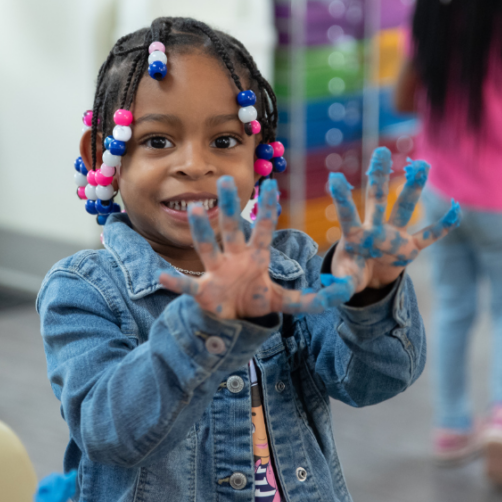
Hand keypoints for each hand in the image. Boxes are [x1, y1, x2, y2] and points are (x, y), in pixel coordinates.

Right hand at [158, 177, 354, 318]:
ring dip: (202, 230)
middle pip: (232, 228)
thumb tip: (337, 298)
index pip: (262, 228)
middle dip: (230, 206)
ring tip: (195, 209)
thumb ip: (309, 300)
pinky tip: (164, 278)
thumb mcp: (284, 301)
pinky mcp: (204, 292)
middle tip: (226, 180)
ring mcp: (217, 272)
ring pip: (209, 247)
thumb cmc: (254, 301)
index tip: (272, 184)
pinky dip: (177, 283)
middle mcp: (234, 258)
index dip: (268, 209)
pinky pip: (189, 286)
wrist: (233, 320)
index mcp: (255, 257)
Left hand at [328, 147, 459, 292]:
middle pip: (377, 199)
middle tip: (380, 151)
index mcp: (355, 236)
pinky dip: (443, 227)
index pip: (347, 214)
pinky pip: (428, 236)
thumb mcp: (343, 281)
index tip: (334, 178)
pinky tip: (456, 210)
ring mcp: (394, 236)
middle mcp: (375, 230)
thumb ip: (338, 286)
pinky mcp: (409, 247)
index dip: (342, 198)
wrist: (368, 279)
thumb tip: (329, 293)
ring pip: (404, 208)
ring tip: (422, 167)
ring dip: (413, 189)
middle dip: (378, 177)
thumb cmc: (351, 273)